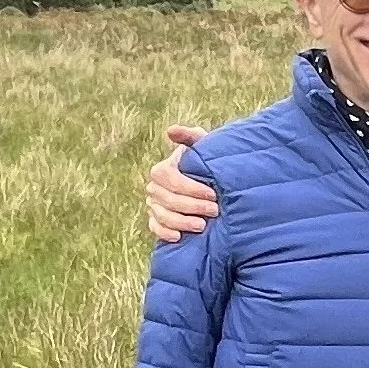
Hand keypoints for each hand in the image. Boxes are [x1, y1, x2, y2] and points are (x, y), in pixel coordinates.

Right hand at [148, 125, 219, 240]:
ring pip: (162, 216)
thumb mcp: (203, 146)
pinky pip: (155, 228)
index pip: (170, 179)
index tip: (212, 194)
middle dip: (192, 206)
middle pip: (168, 200)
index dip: (191, 188)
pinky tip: (179, 236)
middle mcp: (154, 188)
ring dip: (182, 222)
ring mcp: (153, 205)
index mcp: (162, 170)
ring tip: (202, 225)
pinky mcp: (156, 221)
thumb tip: (170, 131)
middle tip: (214, 211)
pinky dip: (165, 233)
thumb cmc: (207, 163)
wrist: (210, 185)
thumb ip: (190, 135)